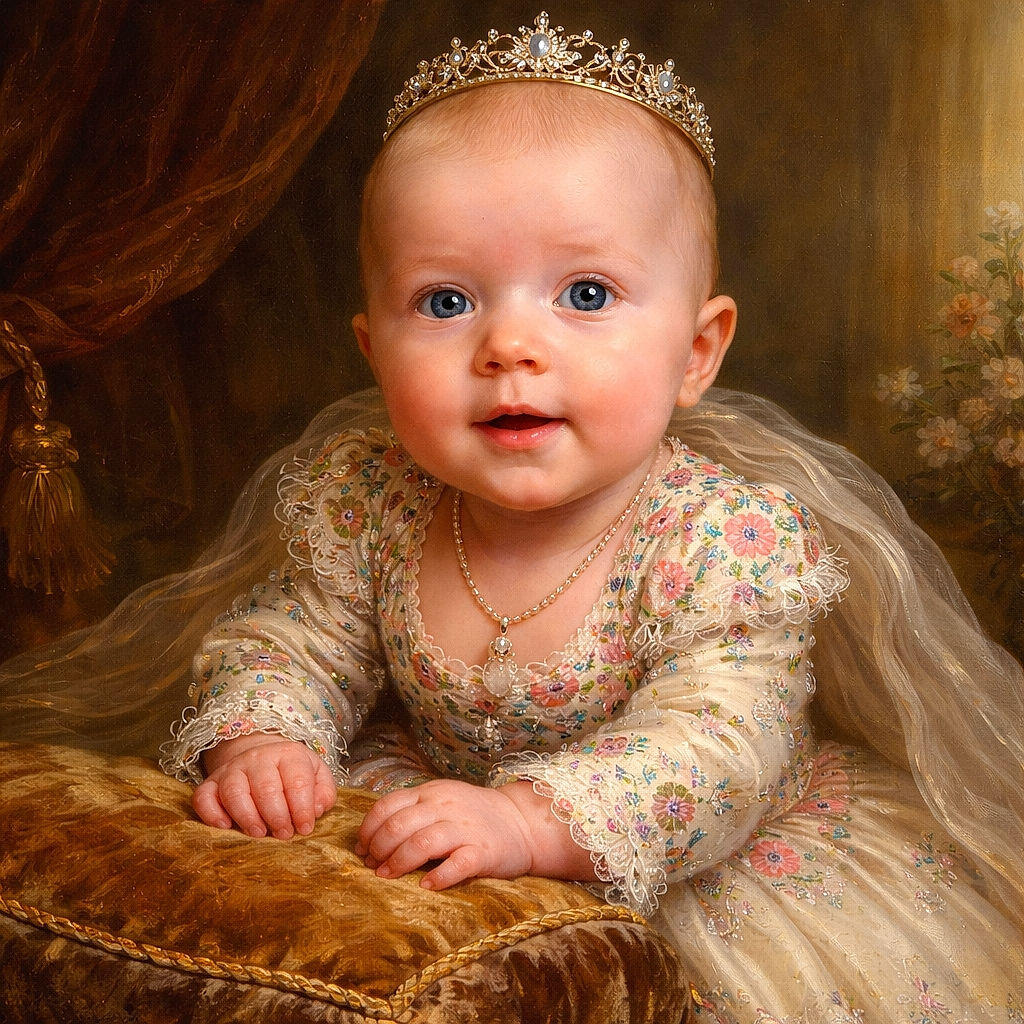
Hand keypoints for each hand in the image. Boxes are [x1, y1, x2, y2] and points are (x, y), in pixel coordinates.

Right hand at [193, 735, 336, 838]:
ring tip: (259, 834)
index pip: (297, 780)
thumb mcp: (316, 775)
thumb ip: (323, 792)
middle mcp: (258, 758)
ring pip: (234, 792)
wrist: (260, 758)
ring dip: (247, 817)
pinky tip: (226, 827)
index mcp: (288, 755)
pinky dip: (212, 814)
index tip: (305, 828)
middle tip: (284, 835)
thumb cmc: (292, 774)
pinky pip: (203, 798)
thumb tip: (316, 811)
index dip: (302, 808)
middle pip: (266, 787)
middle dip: (277, 816)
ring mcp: (232, 770)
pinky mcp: (210, 784)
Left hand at [354, 780, 534, 889]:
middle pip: (399, 825)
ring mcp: (464, 828)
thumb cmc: (473, 816)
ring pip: (422, 842)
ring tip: (387, 877)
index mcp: (430, 793)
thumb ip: (411, 813)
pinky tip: (426, 886)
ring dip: (398, 862)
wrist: (521, 822)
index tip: (361, 849)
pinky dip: (438, 877)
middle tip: (372, 867)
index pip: (388, 805)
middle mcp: (445, 806)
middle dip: (378, 848)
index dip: (368, 829)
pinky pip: (457, 864)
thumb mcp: (440, 802)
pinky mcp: (483, 852)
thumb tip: (370, 840)